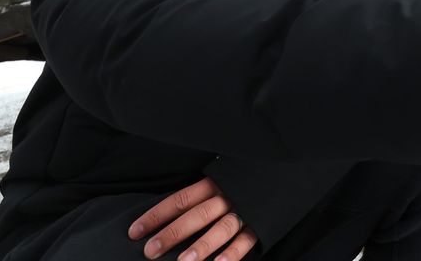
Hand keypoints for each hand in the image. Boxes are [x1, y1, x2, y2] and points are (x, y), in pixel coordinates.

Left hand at [128, 177, 257, 260]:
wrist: (285, 167)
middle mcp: (227, 195)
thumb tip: (170, 212)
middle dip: (172, 234)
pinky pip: (246, 241)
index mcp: (214, 182)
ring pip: (220, 229)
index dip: (157, 215)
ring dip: (201, 247)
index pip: (180, 200)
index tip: (135, 232)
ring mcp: (244, 210)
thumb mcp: (223, 174)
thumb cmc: (247, 175)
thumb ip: (202, 191)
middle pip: (195, 215)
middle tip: (150, 251)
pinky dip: (232, 254)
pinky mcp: (261, 223)